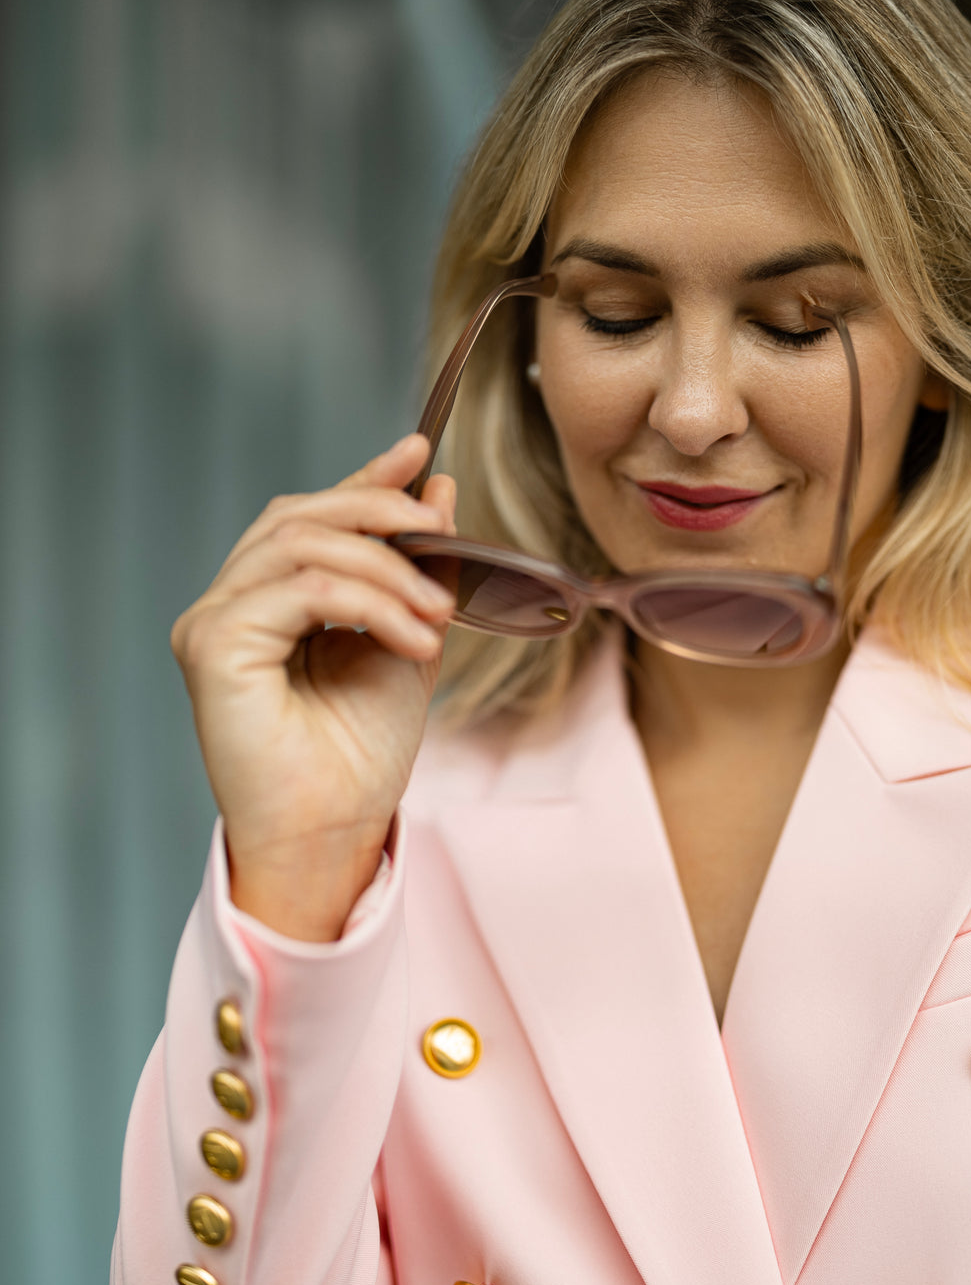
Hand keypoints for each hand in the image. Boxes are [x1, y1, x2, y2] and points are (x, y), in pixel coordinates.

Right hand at [171, 435, 455, 938]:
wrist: (335, 832)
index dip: (363, 481)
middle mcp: (228, 605)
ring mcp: (213, 622)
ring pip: (304, 547)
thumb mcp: (404, 642)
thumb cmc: (359, 757)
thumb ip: (414, 570)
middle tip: (443, 533)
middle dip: (381, 513)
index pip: (309, 519)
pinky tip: (412, 633)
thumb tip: (439, 489)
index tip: (420, 453)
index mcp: (264, 603)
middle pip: (300, 517)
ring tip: (438, 611)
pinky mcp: (214, 645)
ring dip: (388, 568)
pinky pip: (302, 589)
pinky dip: (369, 601)